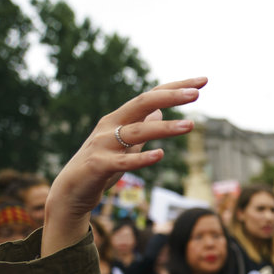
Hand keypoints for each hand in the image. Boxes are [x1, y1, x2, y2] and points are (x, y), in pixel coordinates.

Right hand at [41, 77, 206, 257]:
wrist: (70, 192)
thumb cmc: (102, 167)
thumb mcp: (126, 145)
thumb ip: (141, 128)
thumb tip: (159, 112)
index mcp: (119, 118)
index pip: (151, 96)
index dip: (176, 87)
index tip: (203, 81)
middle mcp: (110, 125)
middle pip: (142, 103)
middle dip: (170, 97)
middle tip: (197, 93)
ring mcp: (103, 144)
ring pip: (137, 131)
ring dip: (165, 128)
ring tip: (191, 126)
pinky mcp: (98, 165)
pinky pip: (123, 161)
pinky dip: (142, 158)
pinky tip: (160, 155)